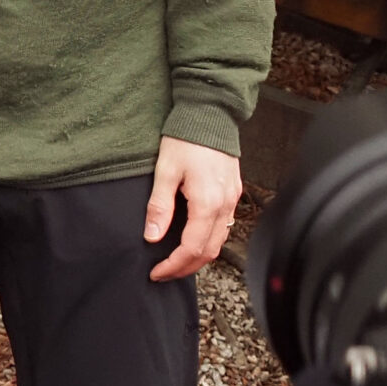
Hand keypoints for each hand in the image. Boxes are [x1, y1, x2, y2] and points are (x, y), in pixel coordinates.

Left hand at [145, 136, 243, 280]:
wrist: (210, 113)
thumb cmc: (186, 137)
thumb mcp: (165, 171)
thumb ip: (159, 206)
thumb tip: (152, 236)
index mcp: (207, 202)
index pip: (192, 248)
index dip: (174, 265)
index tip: (157, 271)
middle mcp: (224, 204)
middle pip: (209, 252)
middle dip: (186, 268)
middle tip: (164, 272)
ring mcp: (232, 199)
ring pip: (219, 241)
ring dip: (199, 256)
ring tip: (177, 260)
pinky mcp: (233, 191)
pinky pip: (224, 226)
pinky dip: (209, 240)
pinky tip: (193, 238)